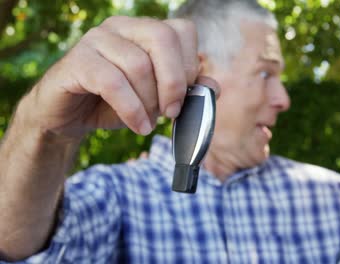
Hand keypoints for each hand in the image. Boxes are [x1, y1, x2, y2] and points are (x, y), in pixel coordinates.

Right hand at [22, 16, 204, 138]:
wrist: (71, 118)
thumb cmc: (118, 104)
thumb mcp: (157, 99)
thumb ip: (186, 90)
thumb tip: (213, 86)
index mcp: (144, 30)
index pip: (182, 30)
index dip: (190, 65)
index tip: (185, 96)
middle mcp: (122, 27)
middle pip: (162, 38)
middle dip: (174, 81)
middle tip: (172, 111)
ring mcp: (96, 40)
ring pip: (138, 64)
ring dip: (149, 102)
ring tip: (147, 122)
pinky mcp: (76, 61)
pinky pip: (112, 82)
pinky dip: (132, 109)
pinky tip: (138, 126)